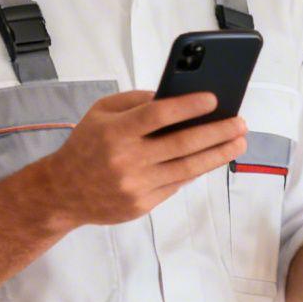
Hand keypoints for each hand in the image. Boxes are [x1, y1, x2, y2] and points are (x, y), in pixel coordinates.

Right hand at [39, 90, 245, 226]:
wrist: (62, 192)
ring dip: (217, 154)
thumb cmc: (86, 145)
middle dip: (217, 132)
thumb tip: (177, 96)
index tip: (214, 99)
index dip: (189, 106)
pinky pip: (175, 185)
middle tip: (240, 123)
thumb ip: (136, 100)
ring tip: (238, 142)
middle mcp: (126, 159)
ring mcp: (135, 186)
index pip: (159, 115)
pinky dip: (195, 170)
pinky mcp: (141, 205)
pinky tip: (210, 158)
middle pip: (182, 144)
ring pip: (187, 169)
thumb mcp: (101, 112)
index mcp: (115, 131)